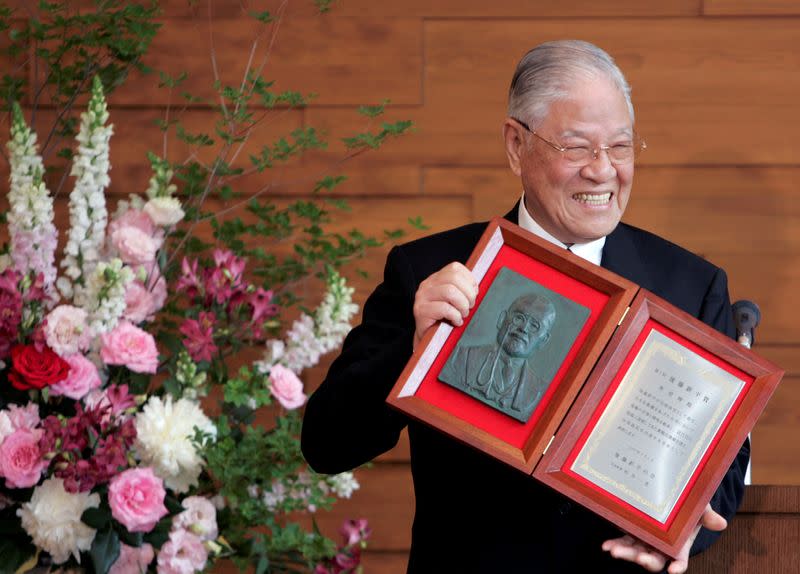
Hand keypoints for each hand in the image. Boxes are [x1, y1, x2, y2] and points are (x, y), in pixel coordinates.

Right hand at [412, 262, 477, 348]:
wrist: (427, 340)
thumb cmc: (444, 320)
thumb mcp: (453, 301)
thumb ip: (462, 291)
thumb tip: (477, 289)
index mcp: (436, 279)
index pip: (455, 268)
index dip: (469, 280)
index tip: (473, 294)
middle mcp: (428, 284)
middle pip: (454, 278)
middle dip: (468, 294)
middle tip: (469, 307)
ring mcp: (422, 297)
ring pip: (449, 291)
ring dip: (462, 305)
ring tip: (463, 314)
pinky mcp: (421, 310)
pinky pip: (444, 308)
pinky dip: (455, 315)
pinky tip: (456, 321)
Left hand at [601, 504, 726, 572]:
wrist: (672, 494)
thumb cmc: (689, 504)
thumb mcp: (700, 507)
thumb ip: (707, 515)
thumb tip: (721, 523)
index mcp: (681, 545)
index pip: (680, 560)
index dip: (678, 566)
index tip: (674, 571)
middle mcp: (662, 547)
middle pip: (654, 560)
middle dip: (645, 560)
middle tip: (639, 558)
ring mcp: (646, 541)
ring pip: (636, 552)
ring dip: (625, 553)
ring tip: (613, 551)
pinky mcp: (633, 532)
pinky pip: (624, 540)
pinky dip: (616, 543)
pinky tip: (606, 545)